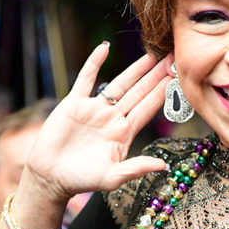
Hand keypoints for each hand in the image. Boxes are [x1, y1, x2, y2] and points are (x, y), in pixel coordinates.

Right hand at [25, 43, 172, 200]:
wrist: (50, 176)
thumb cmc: (82, 180)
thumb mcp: (112, 177)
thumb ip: (136, 168)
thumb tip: (163, 166)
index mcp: (124, 133)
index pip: (148, 108)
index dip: (163, 93)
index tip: (178, 78)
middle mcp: (113, 118)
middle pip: (139, 92)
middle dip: (155, 76)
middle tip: (172, 58)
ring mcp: (94, 109)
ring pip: (119, 83)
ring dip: (134, 69)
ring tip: (150, 54)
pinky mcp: (74, 103)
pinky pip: (86, 79)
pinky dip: (94, 63)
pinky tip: (103, 48)